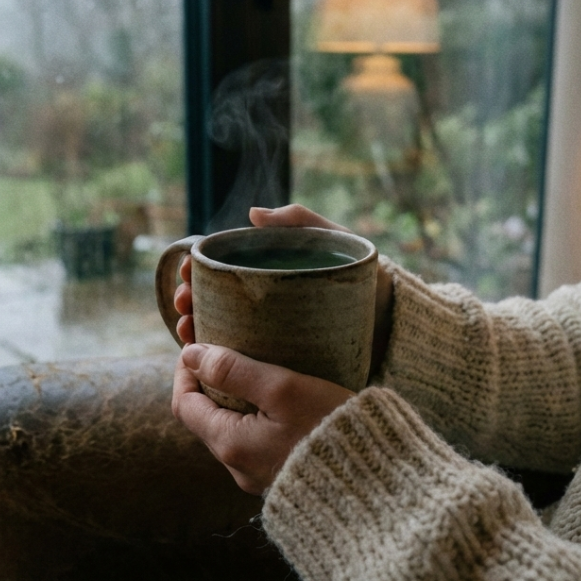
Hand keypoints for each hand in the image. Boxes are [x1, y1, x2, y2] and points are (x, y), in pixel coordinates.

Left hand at [172, 343, 353, 494]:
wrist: (376, 483)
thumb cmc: (331, 430)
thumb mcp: (283, 389)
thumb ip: (234, 370)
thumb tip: (191, 354)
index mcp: (230, 445)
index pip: (183, 405)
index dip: (185, 371)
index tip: (200, 344)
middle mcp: (237, 467)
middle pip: (205, 417)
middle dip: (209, 382)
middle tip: (228, 349)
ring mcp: (258, 476)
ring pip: (230, 430)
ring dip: (233, 399)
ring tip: (255, 369)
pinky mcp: (281, 478)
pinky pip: (254, 443)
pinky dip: (254, 417)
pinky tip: (278, 400)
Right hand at [173, 205, 394, 372]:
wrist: (398, 325)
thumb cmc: (368, 277)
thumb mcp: (336, 241)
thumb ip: (302, 221)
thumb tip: (252, 214)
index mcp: (271, 277)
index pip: (222, 271)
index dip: (197, 270)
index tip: (184, 271)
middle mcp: (267, 307)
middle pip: (215, 303)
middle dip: (190, 302)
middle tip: (182, 306)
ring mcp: (273, 337)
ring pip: (224, 334)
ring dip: (198, 332)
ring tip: (188, 331)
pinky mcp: (284, 366)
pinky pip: (247, 365)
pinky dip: (223, 365)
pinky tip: (209, 364)